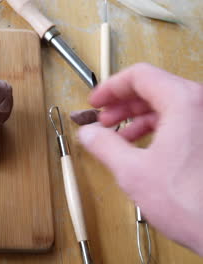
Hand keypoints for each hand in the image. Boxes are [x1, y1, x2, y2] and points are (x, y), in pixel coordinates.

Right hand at [77, 63, 202, 254]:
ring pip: (168, 105)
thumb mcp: (132, 171)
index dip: (110, 88)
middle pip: (154, 87)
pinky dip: (157, 128)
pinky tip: (142, 148)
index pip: (139, 76)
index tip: (95, 103)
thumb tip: (88, 133)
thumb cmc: (191, 203)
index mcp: (184, 102)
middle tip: (102, 120)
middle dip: (122, 104)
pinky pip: (181, 120)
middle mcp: (202, 105)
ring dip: (138, 117)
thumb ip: (103, 145)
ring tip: (118, 137)